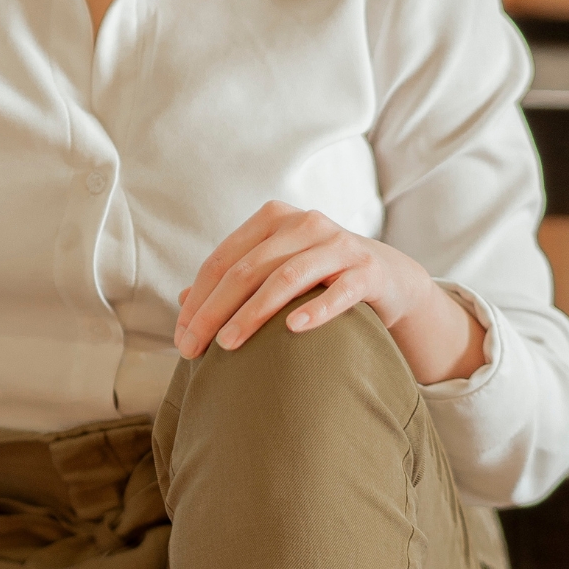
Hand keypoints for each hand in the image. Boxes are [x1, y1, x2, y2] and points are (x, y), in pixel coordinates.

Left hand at [173, 200, 486, 384]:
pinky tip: (294, 330)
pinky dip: (315, 309)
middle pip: (247, 268)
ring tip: (229, 345)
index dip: (198, 298)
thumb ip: (235, 278)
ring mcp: (338, 244)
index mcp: (273, 219)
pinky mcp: (368, 269)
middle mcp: (304, 223)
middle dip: (214, 310)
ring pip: (286, 277)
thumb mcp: (276, 268)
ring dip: (254, 313)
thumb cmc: (318, 275)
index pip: (224, 259)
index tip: (181, 337)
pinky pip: (339, 290)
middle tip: (194, 349)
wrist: (387, 276)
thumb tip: (182, 299)